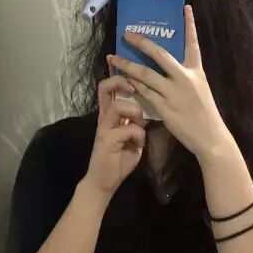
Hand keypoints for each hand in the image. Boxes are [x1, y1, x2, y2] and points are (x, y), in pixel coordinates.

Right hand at [83, 74, 145, 203]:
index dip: (118, 75)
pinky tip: (138, 144)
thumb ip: (136, 121)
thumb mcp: (131, 135)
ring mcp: (104, 127)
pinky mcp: (106, 140)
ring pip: (119, 106)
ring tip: (141, 124)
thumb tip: (148, 109)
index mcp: (110, 114)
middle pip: (105, 88)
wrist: (104, 181)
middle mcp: (104, 116)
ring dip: (135, 112)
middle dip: (120, 81)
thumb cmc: (119, 157)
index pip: (109, 87)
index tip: (131, 71)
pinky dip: (138, 135)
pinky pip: (128, 129)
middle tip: (133, 86)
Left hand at [111, 6, 231, 161]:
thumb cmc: (204, 113)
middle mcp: (184, 78)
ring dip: (127, 64)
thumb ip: (184, 75)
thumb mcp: (199, 88)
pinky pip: (143, 92)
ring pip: (145, 73)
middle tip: (127, 33)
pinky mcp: (164, 107)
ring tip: (114, 58)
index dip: (190, 24)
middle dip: (141, 42)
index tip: (186, 7)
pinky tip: (123, 78)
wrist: (210, 138)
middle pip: (159, 54)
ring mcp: (173, 92)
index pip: (193, 43)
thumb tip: (167, 64)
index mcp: (196, 71)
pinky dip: (132, 84)